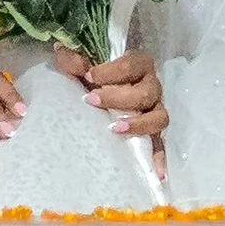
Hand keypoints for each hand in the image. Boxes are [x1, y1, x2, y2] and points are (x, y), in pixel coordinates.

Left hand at [64, 46, 168, 171]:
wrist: (94, 94)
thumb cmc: (90, 76)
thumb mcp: (79, 65)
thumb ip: (73, 59)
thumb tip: (64, 53)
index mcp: (138, 65)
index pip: (133, 64)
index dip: (112, 71)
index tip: (88, 76)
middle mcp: (151, 86)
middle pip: (146, 92)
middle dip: (118, 97)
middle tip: (91, 100)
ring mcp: (154, 110)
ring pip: (159, 117)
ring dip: (138, 124)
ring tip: (115, 129)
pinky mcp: (153, 133)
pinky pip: (160, 145)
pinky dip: (159, 157)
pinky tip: (156, 172)